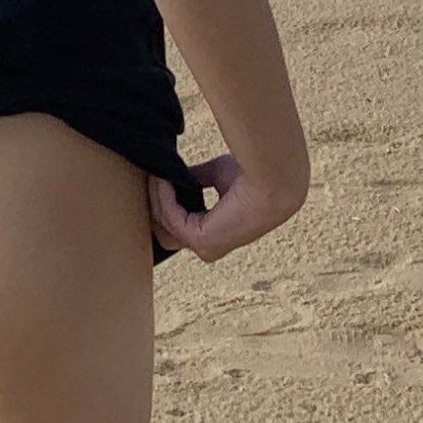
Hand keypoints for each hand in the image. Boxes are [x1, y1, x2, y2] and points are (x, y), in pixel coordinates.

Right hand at [147, 150, 305, 262]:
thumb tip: (171, 175)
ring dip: (157, 198)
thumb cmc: (252, 176)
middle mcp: (208, 248)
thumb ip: (194, 180)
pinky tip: (163, 178)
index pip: (177, 230)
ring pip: (164, 225)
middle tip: (150, 178)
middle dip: (154, 205)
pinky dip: (163, 196)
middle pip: (164, 232)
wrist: (271, 182)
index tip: (156, 181)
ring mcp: (204, 248)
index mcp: (215, 235)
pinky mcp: (200, 240)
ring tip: (156, 174)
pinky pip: (170, 217)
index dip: (163, 206)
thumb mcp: (215, 176)